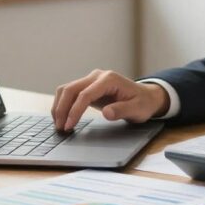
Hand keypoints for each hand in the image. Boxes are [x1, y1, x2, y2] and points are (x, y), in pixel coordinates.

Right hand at [51, 70, 168, 130]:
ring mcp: (91, 80)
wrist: (146, 97)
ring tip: (59, 124)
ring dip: (59, 106)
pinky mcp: (88, 87)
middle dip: (62, 109)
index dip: (75, 111)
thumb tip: (107, 113)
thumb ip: (122, 110)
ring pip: (66, 89)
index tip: (69, 126)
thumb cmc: (142, 103)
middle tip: (60, 128)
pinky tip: (62, 118)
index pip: (85, 94)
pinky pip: (70, 93)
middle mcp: (97, 76)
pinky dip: (63, 104)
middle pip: (71, 89)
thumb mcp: (137, 109)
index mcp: (109, 79)